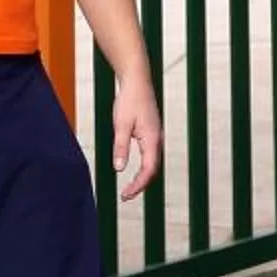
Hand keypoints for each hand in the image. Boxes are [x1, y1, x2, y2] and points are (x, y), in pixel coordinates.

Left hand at [111, 76, 161, 198]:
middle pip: (152, 170)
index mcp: (152, 139)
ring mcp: (156, 136)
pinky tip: (133, 170)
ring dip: (143, 178)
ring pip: (152, 163)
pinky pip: (150, 156)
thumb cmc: (129, 100)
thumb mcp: (120, 124)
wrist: (137, 80)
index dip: (138, 185)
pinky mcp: (152, 133)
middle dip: (140, 185)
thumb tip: (119, 169)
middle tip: (126, 196)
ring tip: (130, 189)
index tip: (126, 195)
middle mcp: (157, 140)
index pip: (148, 170)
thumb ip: (120, 147)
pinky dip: (144, 168)